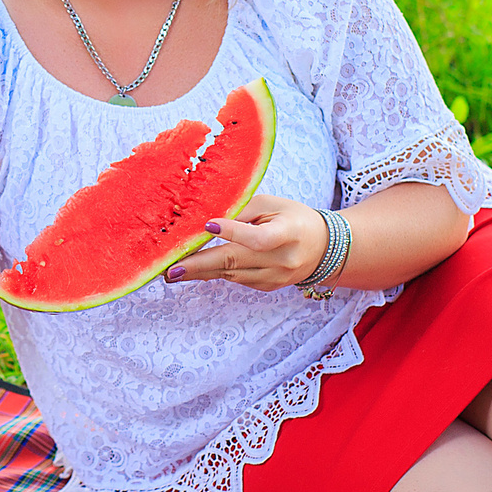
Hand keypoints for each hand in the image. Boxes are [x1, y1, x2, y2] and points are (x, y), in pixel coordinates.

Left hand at [165, 194, 327, 291]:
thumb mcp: (272, 204)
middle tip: (170, 269)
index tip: (208, 225)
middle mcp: (283, 260)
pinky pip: (235, 279)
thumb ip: (241, 210)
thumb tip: (205, 221)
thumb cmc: (292, 218)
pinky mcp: (266, 287)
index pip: (260, 238)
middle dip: (199, 265)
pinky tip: (194, 271)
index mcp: (289, 232)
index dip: (234, 233)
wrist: (322, 248)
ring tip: (172, 272)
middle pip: (236, 263)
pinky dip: (214, 273)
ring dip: (199, 272)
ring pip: (231, 274)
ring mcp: (275, 278)